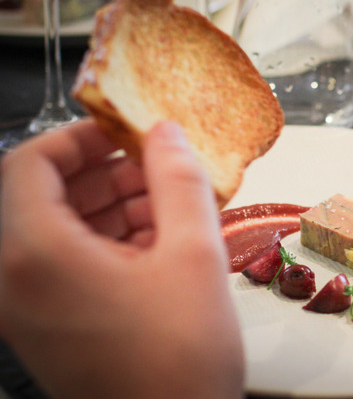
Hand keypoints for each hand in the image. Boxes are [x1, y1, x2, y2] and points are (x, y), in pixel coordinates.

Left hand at [0, 119, 243, 398]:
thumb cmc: (179, 361)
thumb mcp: (193, 255)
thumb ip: (178, 180)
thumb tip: (167, 133)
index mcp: (35, 255)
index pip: (32, 162)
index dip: (82, 136)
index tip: (127, 131)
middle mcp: (16, 280)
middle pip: (47, 195)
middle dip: (107, 172)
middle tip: (161, 167)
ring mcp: (29, 308)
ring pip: (61, 230)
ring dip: (114, 206)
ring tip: (174, 207)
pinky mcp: (50, 327)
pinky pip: (69, 264)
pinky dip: (111, 242)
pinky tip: (162, 242)